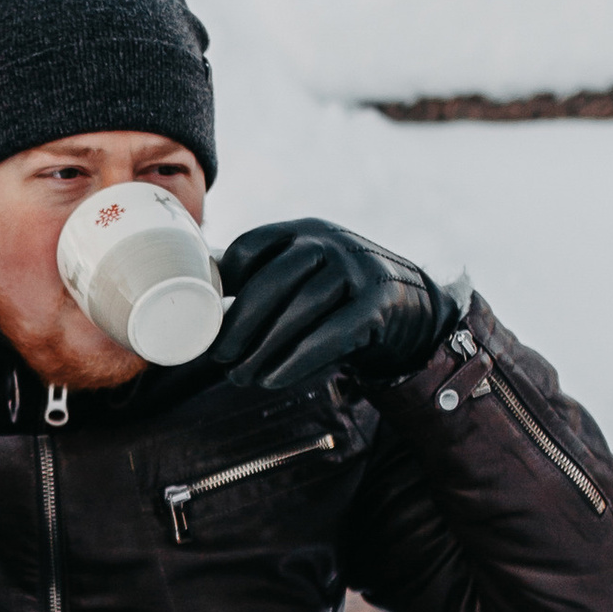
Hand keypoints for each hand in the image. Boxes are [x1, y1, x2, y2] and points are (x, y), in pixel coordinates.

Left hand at [207, 220, 448, 393]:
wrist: (412, 306)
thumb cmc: (340, 294)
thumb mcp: (306, 271)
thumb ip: (263, 275)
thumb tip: (200, 289)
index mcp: (303, 231)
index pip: (253, 246)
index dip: (225, 281)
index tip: (207, 315)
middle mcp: (329, 243)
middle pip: (272, 281)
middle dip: (238, 324)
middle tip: (218, 356)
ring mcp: (356, 271)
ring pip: (299, 312)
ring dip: (263, 351)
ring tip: (239, 377)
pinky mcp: (378, 305)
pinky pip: (330, 335)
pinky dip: (296, 361)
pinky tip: (273, 380)